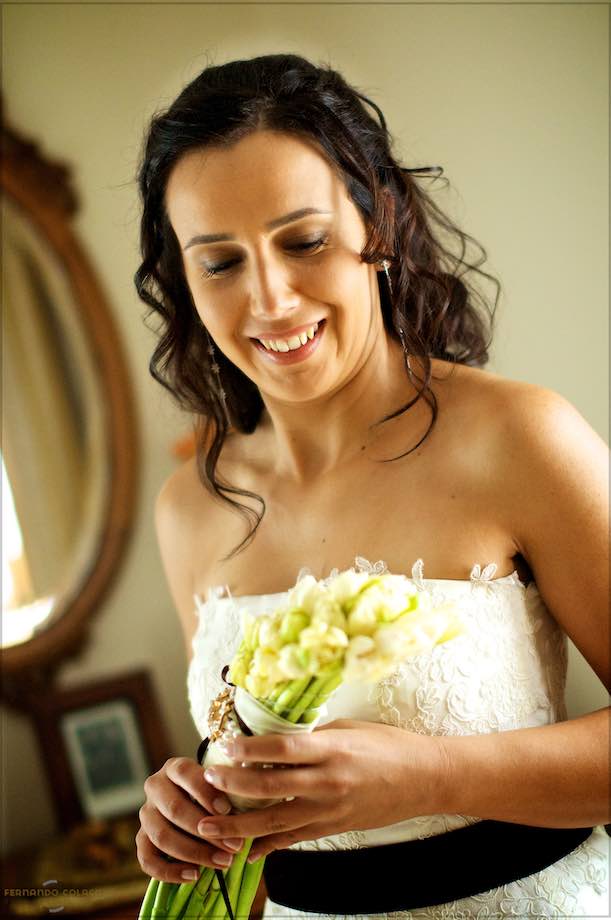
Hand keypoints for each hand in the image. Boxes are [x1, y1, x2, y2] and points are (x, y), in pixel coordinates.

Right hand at [135, 756, 245, 882]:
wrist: (195, 802)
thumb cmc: (214, 791)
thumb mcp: (220, 783)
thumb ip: (226, 792)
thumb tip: (238, 815)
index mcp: (174, 767)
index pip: (184, 773)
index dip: (205, 792)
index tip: (227, 810)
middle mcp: (155, 787)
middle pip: (174, 809)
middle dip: (206, 831)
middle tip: (234, 846)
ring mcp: (146, 813)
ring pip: (161, 836)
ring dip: (194, 853)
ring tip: (222, 862)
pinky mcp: (141, 838)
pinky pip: (147, 859)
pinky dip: (170, 871)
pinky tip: (194, 875)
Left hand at [196, 719, 445, 861]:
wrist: (424, 778)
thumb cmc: (387, 745)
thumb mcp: (349, 729)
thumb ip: (312, 735)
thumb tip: (273, 735)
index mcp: (332, 749)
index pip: (283, 749)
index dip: (250, 749)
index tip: (224, 746)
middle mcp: (329, 781)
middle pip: (271, 787)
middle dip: (233, 786)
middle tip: (206, 780)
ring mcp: (330, 809)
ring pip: (275, 821)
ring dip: (238, 824)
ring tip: (208, 824)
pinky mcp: (333, 828)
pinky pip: (293, 839)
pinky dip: (266, 845)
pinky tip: (244, 850)